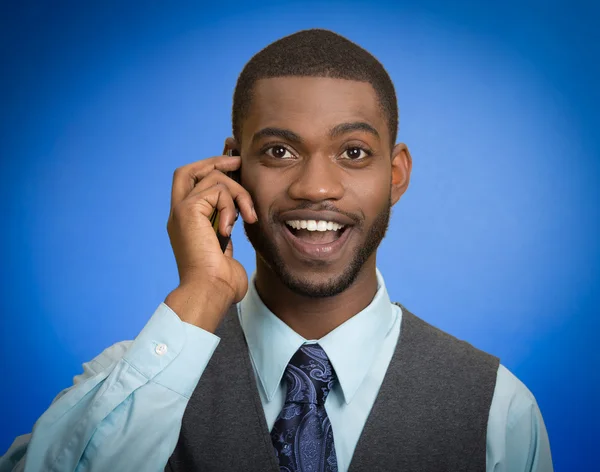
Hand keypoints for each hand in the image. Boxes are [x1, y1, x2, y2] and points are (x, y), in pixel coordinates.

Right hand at [164, 154, 257, 330]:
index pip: (191, 184)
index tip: (233, 165)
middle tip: (238, 164)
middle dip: (215, 162)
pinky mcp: (188, 211)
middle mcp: (179, 214)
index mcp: (186, 223)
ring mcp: (181, 211)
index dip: (209, 169)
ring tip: (248, 217)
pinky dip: (232, 204)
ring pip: (213, 178)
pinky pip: (218, 190)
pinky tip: (234, 227)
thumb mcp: (226, 247)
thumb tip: (241, 212)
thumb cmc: (221, 281)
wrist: (210, 292)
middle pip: (188, 171)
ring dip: (239, 193)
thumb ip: (227, 226)